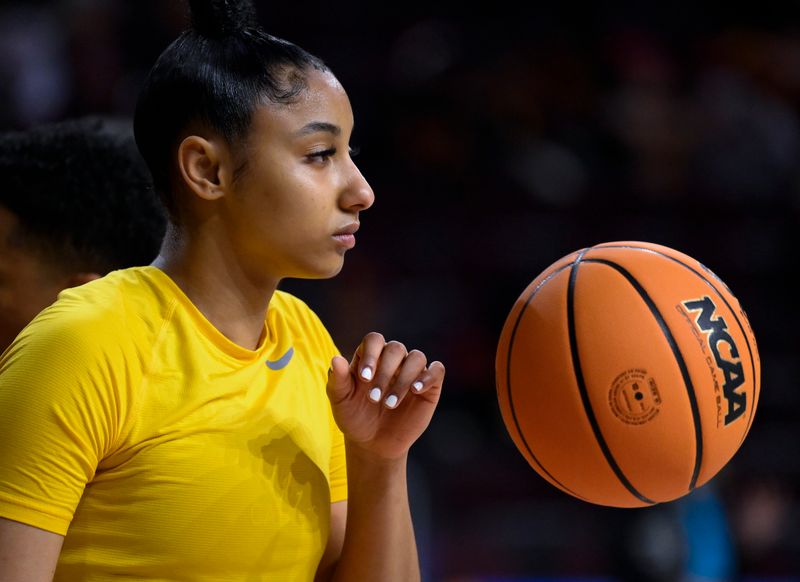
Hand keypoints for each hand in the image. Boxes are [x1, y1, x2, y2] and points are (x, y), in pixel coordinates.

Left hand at [327, 332, 444, 459]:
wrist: (372, 443)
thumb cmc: (354, 417)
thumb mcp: (341, 400)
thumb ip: (338, 380)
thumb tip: (336, 359)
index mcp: (371, 356)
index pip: (374, 340)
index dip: (371, 355)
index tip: (364, 379)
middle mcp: (393, 359)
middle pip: (395, 348)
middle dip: (385, 373)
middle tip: (374, 398)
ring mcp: (412, 371)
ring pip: (416, 357)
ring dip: (404, 379)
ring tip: (390, 404)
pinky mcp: (430, 385)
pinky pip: (437, 370)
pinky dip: (428, 376)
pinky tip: (416, 390)